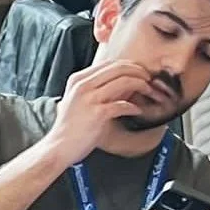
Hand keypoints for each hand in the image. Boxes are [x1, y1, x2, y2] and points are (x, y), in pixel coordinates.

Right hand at [44, 60, 162, 165]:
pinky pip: (122, 105)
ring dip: (141, 85)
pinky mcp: (97, 114)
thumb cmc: (71, 128)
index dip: (129, 65)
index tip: (140, 72)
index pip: (109, 63)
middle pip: (118, 68)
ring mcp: (90, 99)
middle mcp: (83, 85)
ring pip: (123, 82)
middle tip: (149, 79)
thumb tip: (119, 85)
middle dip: (138, 71)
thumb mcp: (78, 101)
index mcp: (78, 79)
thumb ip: (94, 89)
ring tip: (149, 91)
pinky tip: (138, 111)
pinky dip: (133, 107)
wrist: (59, 147)